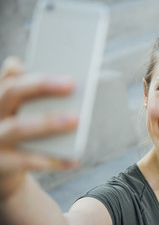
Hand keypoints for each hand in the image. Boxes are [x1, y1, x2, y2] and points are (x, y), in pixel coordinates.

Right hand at [0, 57, 78, 197]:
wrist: (4, 167)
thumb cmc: (19, 131)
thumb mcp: (20, 111)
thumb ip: (31, 93)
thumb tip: (30, 68)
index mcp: (0, 99)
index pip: (11, 80)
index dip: (31, 72)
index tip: (52, 64)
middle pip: (11, 93)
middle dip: (41, 85)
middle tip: (71, 84)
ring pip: (18, 127)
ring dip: (48, 122)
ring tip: (76, 119)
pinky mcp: (1, 162)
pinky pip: (26, 161)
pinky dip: (52, 160)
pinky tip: (74, 159)